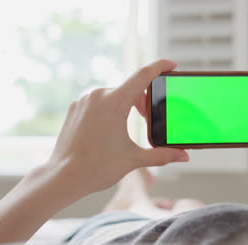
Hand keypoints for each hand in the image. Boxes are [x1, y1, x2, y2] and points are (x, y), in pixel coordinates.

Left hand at [46, 59, 188, 196]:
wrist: (63, 178)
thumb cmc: (96, 168)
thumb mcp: (135, 159)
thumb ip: (162, 154)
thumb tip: (184, 155)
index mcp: (114, 102)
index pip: (143, 75)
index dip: (160, 67)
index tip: (171, 64)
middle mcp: (97, 95)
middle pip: (130, 88)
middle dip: (144, 101)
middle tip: (149, 120)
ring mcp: (84, 101)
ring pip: (114, 95)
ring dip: (126, 105)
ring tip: (129, 128)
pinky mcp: (75, 108)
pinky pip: (98, 102)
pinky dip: (110, 110)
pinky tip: (110, 130)